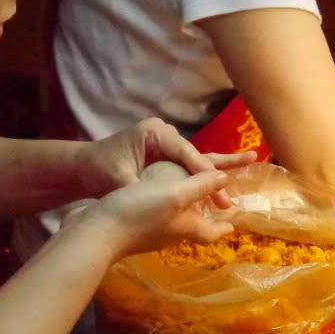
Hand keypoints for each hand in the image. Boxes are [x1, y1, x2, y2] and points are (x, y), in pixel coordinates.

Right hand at [72, 161, 233, 258]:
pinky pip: (154, 215)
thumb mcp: (175, 194)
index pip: (211, 232)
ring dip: (184, 211)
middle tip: (212, 205)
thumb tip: (225, 178)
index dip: (223, 227)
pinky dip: (162, 206)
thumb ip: (201, 186)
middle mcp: (170, 233)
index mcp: (186, 227)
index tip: (232, 223)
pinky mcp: (132, 227)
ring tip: (187, 197)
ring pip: (174, 221)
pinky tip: (154, 195)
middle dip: (206, 216)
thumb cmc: (139, 212)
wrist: (94, 232)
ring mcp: (150, 232)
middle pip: (194, 226)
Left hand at [74, 118, 253, 210]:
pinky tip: (225, 180)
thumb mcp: (120, 179)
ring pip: (197, 160)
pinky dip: (204, 177)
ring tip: (250, 161)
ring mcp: (166, 145)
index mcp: (154, 133)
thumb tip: (167, 199)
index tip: (218, 190)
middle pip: (195, 156)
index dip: (202, 172)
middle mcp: (164, 134)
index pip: (185, 152)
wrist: (84, 168)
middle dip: (214, 176)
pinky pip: (189, 167)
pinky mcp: (166, 156)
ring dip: (215, 174)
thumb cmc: (100, 170)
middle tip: (229, 201)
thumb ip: (147, 187)